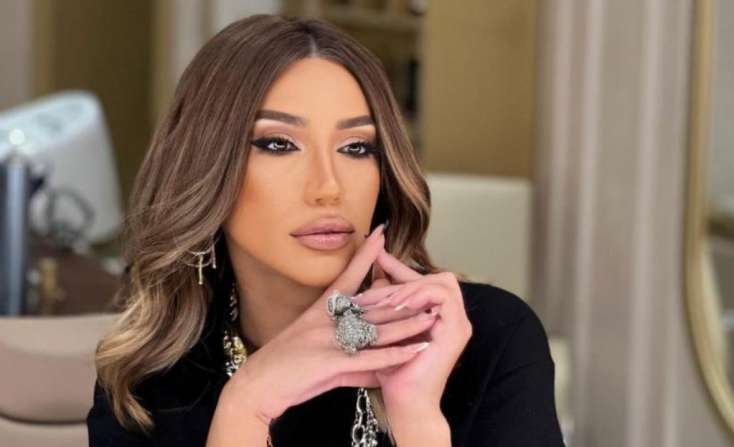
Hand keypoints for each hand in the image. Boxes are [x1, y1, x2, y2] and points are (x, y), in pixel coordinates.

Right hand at [225, 223, 433, 425]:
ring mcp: (329, 340)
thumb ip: (346, 351)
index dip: (365, 256)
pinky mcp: (329, 363)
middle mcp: (327, 321)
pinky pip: (368, 359)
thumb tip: (372, 357)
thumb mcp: (313, 350)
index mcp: (321, 311)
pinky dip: (393, 356)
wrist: (255, 386)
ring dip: (407, 323)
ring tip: (433, 315)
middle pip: (372, 304)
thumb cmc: (282, 367)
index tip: (380, 234)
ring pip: (377, 329)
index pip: (348, 277)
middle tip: (429, 285)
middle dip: (403, 295)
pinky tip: (414, 352)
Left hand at [353, 249, 472, 414]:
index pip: (422, 282)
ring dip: (413, 286)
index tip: (377, 257)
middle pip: (435, 277)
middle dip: (403, 276)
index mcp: (437, 316)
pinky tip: (398, 304)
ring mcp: (457, 323)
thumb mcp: (384, 328)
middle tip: (377, 278)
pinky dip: (421, 295)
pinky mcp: (456, 330)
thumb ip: (386, 302)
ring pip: (442, 282)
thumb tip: (377, 274)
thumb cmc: (393, 371)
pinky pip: (444, 297)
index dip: (399, 269)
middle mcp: (450, 317)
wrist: (405, 403)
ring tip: (389, 298)